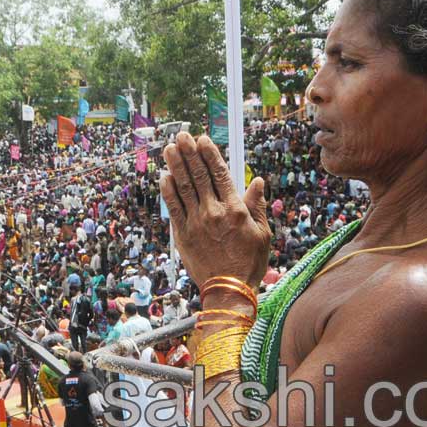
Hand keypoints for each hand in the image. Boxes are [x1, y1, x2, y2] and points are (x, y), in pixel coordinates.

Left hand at [161, 133, 269, 288]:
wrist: (229, 290)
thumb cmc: (249, 262)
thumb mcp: (262, 233)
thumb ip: (257, 206)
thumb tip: (258, 181)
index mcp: (235, 210)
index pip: (220, 174)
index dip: (209, 154)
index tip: (202, 139)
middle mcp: (214, 212)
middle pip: (199, 176)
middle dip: (189, 153)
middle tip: (181, 136)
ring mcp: (196, 223)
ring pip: (183, 188)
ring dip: (176, 166)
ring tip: (170, 148)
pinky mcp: (182, 235)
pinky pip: (173, 208)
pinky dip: (168, 191)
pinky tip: (164, 176)